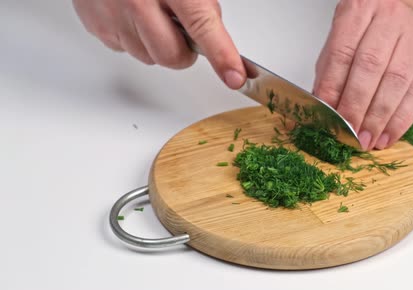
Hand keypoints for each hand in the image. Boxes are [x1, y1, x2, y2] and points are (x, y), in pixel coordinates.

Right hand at [72, 0, 245, 88]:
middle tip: (184, 33)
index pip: (202, 27)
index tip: (234, 76)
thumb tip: (213, 32)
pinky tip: (132, 15)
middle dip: (183, 53)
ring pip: (147, 57)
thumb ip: (201, 3)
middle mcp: (137, 0)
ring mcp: (112, 14)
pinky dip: (134, 38)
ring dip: (156, 45)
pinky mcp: (95, 24)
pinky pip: (124, 49)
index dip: (222, 55)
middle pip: (171, 56)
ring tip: (153, 14)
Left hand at [313, 0, 412, 149]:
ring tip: (367, 140)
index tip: (327, 117)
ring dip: (379, 117)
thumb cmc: (366, 30)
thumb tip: (321, 109)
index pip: (342, 54)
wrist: (407, 10)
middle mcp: (389, 20)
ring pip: (397, 81)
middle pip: (370, 68)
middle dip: (357, 106)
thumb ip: (329, 71)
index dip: (333, 88)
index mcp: (359, 10)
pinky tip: (388, 136)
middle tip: (348, 134)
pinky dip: (401, 119)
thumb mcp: (340, 39)